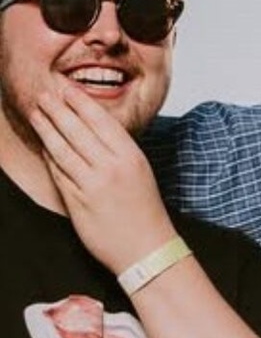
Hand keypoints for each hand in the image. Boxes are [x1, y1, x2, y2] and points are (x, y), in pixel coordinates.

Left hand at [30, 86, 175, 275]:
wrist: (147, 249)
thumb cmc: (145, 211)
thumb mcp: (140, 172)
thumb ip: (118, 151)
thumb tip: (92, 127)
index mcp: (130, 157)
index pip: (100, 120)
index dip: (79, 101)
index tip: (66, 88)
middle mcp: (111, 168)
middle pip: (76, 130)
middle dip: (57, 109)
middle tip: (44, 94)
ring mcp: (92, 185)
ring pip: (62, 149)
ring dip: (46, 129)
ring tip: (36, 114)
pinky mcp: (77, 202)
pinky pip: (58, 173)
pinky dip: (49, 157)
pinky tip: (44, 146)